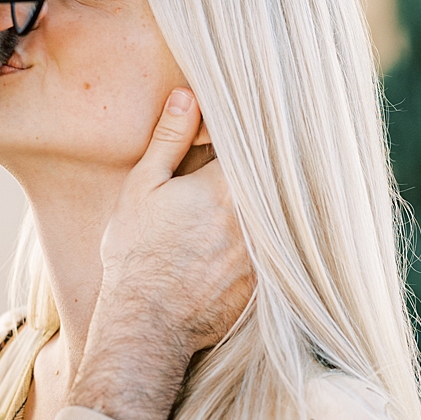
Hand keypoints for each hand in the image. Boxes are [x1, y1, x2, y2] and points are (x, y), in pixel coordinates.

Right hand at [73, 89, 252, 419]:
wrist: (148, 322)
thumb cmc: (138, 254)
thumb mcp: (143, 188)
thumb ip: (169, 141)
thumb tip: (187, 96)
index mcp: (227, 184)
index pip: (255, 143)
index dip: (251, 130)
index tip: (251, 118)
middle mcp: (257, 216)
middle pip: (277, 176)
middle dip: (271, 163)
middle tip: (275, 143)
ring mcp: (267, 250)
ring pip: (282, 213)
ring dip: (278, 200)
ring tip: (263, 194)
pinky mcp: (269, 280)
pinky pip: (282, 248)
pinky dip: (278, 237)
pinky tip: (265, 235)